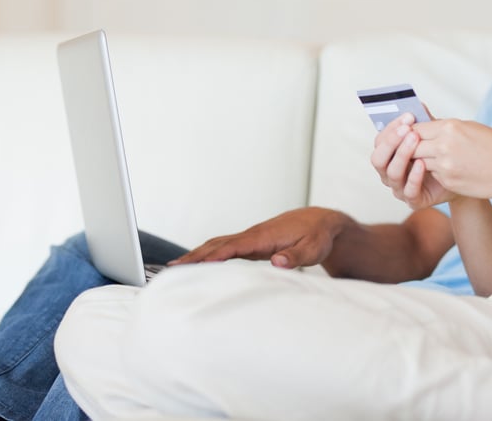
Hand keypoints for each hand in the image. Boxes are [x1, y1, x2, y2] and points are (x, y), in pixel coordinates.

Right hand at [169, 207, 342, 268]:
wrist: (320, 221)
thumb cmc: (316, 236)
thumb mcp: (312, 250)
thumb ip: (294, 256)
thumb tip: (277, 262)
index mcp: (264, 237)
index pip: (233, 247)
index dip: (213, 256)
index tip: (194, 264)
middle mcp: (252, 236)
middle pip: (217, 245)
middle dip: (194, 257)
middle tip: (171, 270)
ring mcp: (250, 238)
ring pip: (218, 245)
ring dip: (197, 255)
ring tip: (175, 268)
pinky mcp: (252, 243)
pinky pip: (225, 248)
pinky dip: (208, 255)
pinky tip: (199, 264)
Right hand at [370, 112, 456, 209]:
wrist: (462, 177)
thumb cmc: (442, 155)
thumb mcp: (433, 136)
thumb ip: (423, 123)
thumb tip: (417, 104)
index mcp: (389, 155)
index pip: (380, 141)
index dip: (391, 129)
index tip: (408, 116)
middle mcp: (389, 172)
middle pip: (378, 158)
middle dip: (391, 142)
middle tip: (407, 130)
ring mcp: (399, 187)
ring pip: (391, 173)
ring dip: (402, 155)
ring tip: (415, 141)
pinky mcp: (413, 200)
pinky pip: (408, 190)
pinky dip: (414, 176)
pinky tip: (422, 163)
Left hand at [410, 119, 491, 207]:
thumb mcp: (469, 128)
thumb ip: (444, 127)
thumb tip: (422, 125)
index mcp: (449, 127)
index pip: (415, 128)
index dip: (408, 132)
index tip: (406, 134)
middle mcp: (444, 145)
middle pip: (411, 146)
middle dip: (409, 148)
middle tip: (408, 149)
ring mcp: (445, 165)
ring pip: (420, 161)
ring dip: (421, 161)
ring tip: (427, 159)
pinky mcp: (448, 181)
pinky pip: (432, 174)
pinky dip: (435, 172)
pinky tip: (446, 169)